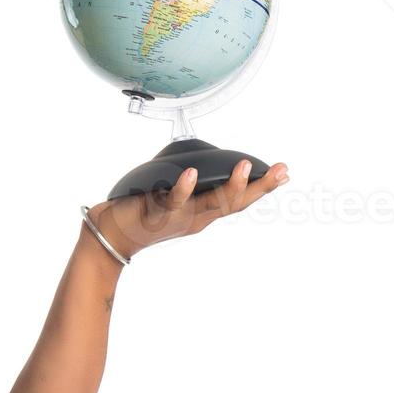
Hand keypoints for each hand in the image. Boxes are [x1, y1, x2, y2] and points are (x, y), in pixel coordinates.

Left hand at [86, 158, 288, 259]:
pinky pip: (172, 201)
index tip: (283, 172)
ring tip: (244, 166)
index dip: (261, 188)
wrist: (110, 235)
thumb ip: (189, 179)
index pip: (237, 200)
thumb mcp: (172, 194)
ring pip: (211, 205)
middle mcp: (196, 218)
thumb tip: (199, 157)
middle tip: (282, 171)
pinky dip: (184, 188)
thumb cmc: (140, 209)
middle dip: (260, 188)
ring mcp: (178, 218)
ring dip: (230, 187)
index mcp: (202, 213)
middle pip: (234, 204)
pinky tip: (192, 174)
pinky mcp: (155, 214)